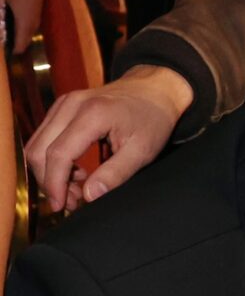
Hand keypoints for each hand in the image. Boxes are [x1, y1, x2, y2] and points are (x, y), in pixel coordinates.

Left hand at [6, 0, 53, 54]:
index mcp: (24, 21)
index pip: (20, 43)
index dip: (14, 51)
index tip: (8, 56)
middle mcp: (32, 23)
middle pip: (25, 42)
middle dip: (16, 48)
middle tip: (7, 51)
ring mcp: (36, 19)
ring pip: (28, 35)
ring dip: (21, 41)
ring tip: (11, 45)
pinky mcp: (36, 14)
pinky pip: (30, 30)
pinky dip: (23, 34)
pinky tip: (17, 32)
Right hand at [25, 64, 193, 210]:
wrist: (155, 89)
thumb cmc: (153, 119)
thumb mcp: (143, 150)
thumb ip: (116, 173)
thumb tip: (90, 195)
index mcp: (92, 114)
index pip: (58, 155)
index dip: (55, 184)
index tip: (62, 206)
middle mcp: (72, 105)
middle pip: (39, 151)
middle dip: (50, 182)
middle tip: (72, 202)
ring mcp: (64, 103)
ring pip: (38, 144)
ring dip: (49, 172)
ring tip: (75, 190)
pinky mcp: (63, 107)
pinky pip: (45, 137)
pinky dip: (52, 159)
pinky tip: (75, 172)